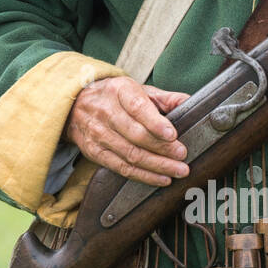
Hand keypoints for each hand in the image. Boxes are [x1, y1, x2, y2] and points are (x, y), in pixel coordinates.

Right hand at [64, 77, 189, 185]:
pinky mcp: (95, 152)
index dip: (155, 122)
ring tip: (178, 170)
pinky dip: (144, 176)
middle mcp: (106, 111)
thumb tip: (191, 101)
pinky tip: (161, 178)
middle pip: (136, 135)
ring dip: (157, 165)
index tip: (172, 134)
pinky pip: (122, 168)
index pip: (137, 107)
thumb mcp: (137, 89)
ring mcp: (98, 134)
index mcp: (119, 91)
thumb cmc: (115, 97)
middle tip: (182, 155)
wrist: (76, 104)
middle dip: (162, 148)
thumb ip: (165, 97)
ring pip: (131, 154)